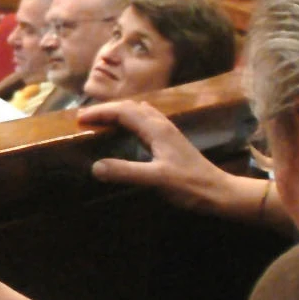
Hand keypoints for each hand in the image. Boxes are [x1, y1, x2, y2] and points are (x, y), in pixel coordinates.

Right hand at [78, 99, 254, 219]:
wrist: (219, 192)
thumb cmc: (189, 185)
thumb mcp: (155, 180)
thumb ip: (125, 172)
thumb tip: (94, 166)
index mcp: (156, 129)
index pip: (123, 111)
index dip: (100, 112)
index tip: (79, 119)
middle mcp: (162, 125)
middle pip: (130, 107)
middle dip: (106, 109)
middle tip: (85, 118)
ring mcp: (168, 132)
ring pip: (139, 112)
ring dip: (118, 112)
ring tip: (102, 120)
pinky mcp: (171, 141)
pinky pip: (146, 121)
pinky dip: (130, 120)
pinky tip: (128, 130)